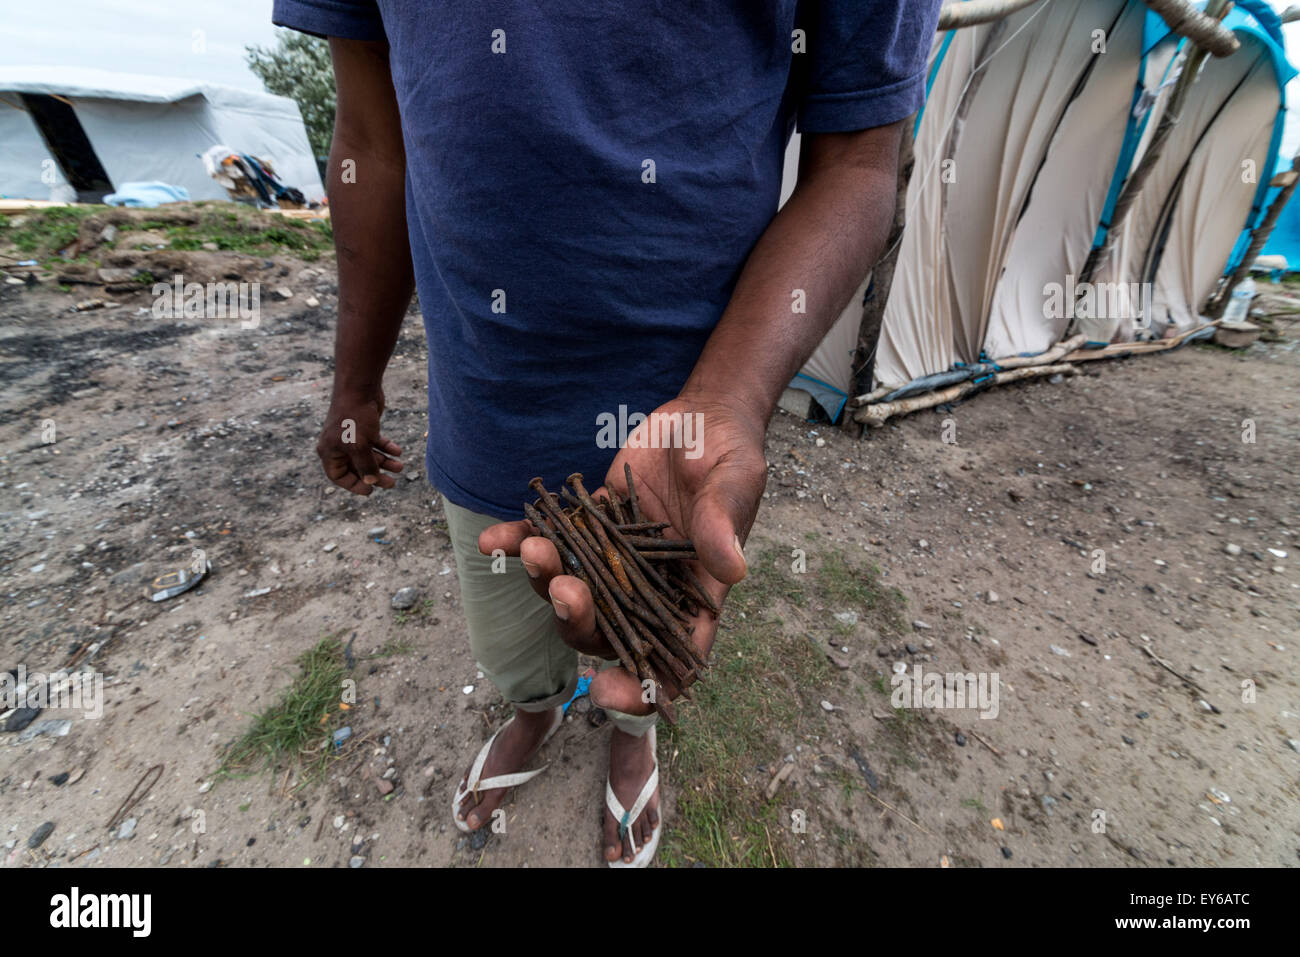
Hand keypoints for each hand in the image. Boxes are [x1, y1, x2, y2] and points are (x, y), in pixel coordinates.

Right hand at [316, 387, 403, 494]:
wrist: (360, 388)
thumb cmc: (354, 417)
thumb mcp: (360, 446)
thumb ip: (365, 466)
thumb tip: (372, 483)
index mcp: (329, 451)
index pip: (338, 476)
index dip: (354, 485)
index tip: (371, 491)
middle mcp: (338, 445)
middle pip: (357, 468)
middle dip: (375, 475)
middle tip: (391, 483)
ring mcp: (351, 436)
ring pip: (369, 456)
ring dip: (385, 462)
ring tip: (401, 467)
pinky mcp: (364, 427)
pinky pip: (375, 443)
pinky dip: (387, 448)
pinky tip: (398, 451)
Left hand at [479, 394, 766, 715]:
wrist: (700, 414)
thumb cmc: (729, 452)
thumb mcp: (733, 484)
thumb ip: (722, 526)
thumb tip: (732, 570)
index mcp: (695, 593)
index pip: (674, 658)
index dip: (645, 687)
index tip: (607, 694)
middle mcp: (650, 586)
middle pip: (608, 630)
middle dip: (577, 620)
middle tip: (563, 588)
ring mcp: (615, 559)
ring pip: (572, 590)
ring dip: (544, 580)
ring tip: (532, 550)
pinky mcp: (590, 526)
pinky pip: (551, 542)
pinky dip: (519, 542)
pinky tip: (493, 540)